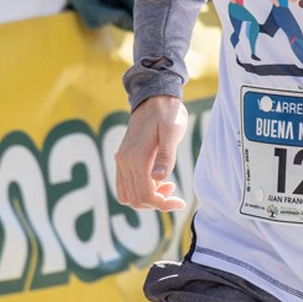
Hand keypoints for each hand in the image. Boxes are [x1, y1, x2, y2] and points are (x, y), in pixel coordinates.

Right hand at [113, 95, 187, 210]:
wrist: (154, 97)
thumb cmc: (167, 114)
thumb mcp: (172, 132)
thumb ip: (166, 155)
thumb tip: (159, 179)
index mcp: (137, 158)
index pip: (146, 195)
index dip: (163, 204)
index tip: (180, 202)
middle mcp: (124, 162)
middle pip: (136, 200)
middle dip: (157, 203)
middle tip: (174, 189)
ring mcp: (121, 160)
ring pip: (128, 196)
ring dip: (147, 198)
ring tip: (167, 185)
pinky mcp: (122, 158)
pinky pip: (125, 185)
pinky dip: (139, 190)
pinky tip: (156, 180)